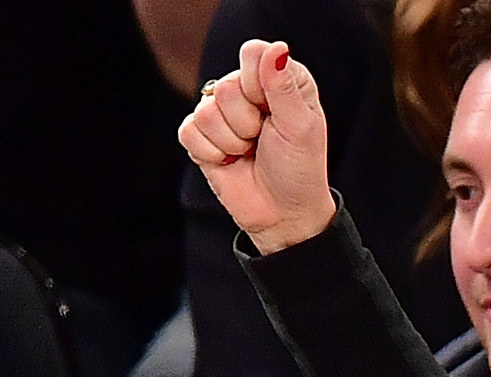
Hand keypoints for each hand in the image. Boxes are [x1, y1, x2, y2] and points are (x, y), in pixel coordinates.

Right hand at [181, 39, 334, 251]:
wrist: (283, 214)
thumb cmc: (299, 170)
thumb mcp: (301, 128)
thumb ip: (284, 87)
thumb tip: (276, 49)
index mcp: (278, 80)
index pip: (252, 54)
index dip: (258, 84)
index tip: (274, 112)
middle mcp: (247, 91)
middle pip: (225, 86)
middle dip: (247, 122)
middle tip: (263, 139)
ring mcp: (220, 112)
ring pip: (206, 111)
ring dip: (232, 141)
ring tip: (249, 152)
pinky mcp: (200, 135)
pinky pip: (189, 132)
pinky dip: (213, 153)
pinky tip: (230, 161)